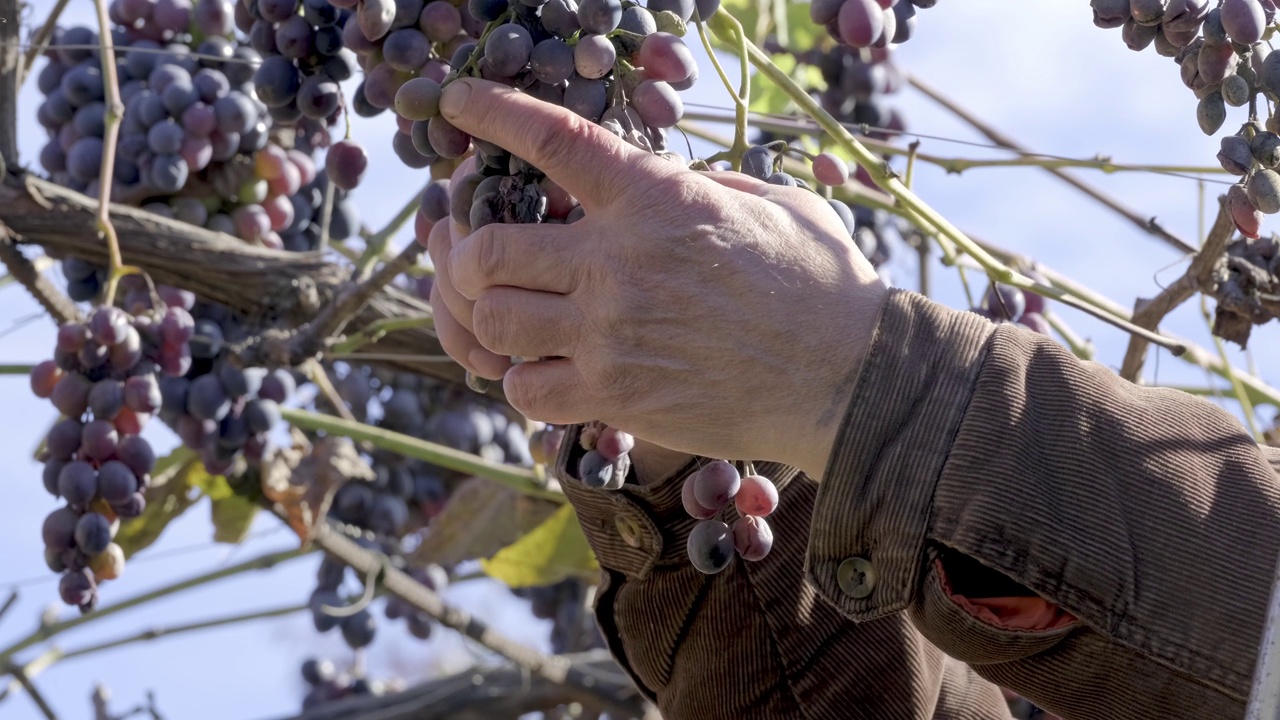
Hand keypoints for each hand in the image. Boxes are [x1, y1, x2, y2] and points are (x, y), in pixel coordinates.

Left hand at [428, 78, 887, 477]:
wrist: (849, 378)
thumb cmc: (822, 284)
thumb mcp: (772, 204)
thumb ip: (703, 186)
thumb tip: (666, 182)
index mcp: (656, 199)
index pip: (552, 140)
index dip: (492, 113)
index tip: (456, 101)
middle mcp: (619, 263)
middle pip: (486, 248)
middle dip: (463, 248)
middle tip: (469, 251)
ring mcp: (611, 335)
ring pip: (492, 320)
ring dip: (484, 315)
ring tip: (501, 312)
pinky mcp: (616, 396)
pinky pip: (524, 390)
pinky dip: (520, 380)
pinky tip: (541, 370)